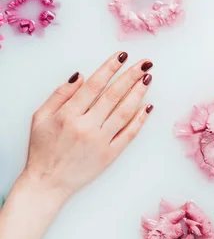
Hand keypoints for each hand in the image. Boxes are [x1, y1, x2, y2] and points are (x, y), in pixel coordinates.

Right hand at [23, 51, 153, 202]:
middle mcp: (86, 127)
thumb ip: (60, 94)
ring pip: (124, 112)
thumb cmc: (43, 149)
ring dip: (138, 93)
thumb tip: (81, 75)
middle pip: (113, 96)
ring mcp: (100, 142)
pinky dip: (139, 120)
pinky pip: (128, 134)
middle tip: (145, 63)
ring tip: (148, 78)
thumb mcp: (40, 117)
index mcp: (68, 115)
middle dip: (131, 76)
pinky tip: (147, 106)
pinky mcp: (110, 155)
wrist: (48, 182)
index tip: (122, 56)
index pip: (94, 85)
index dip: (110, 68)